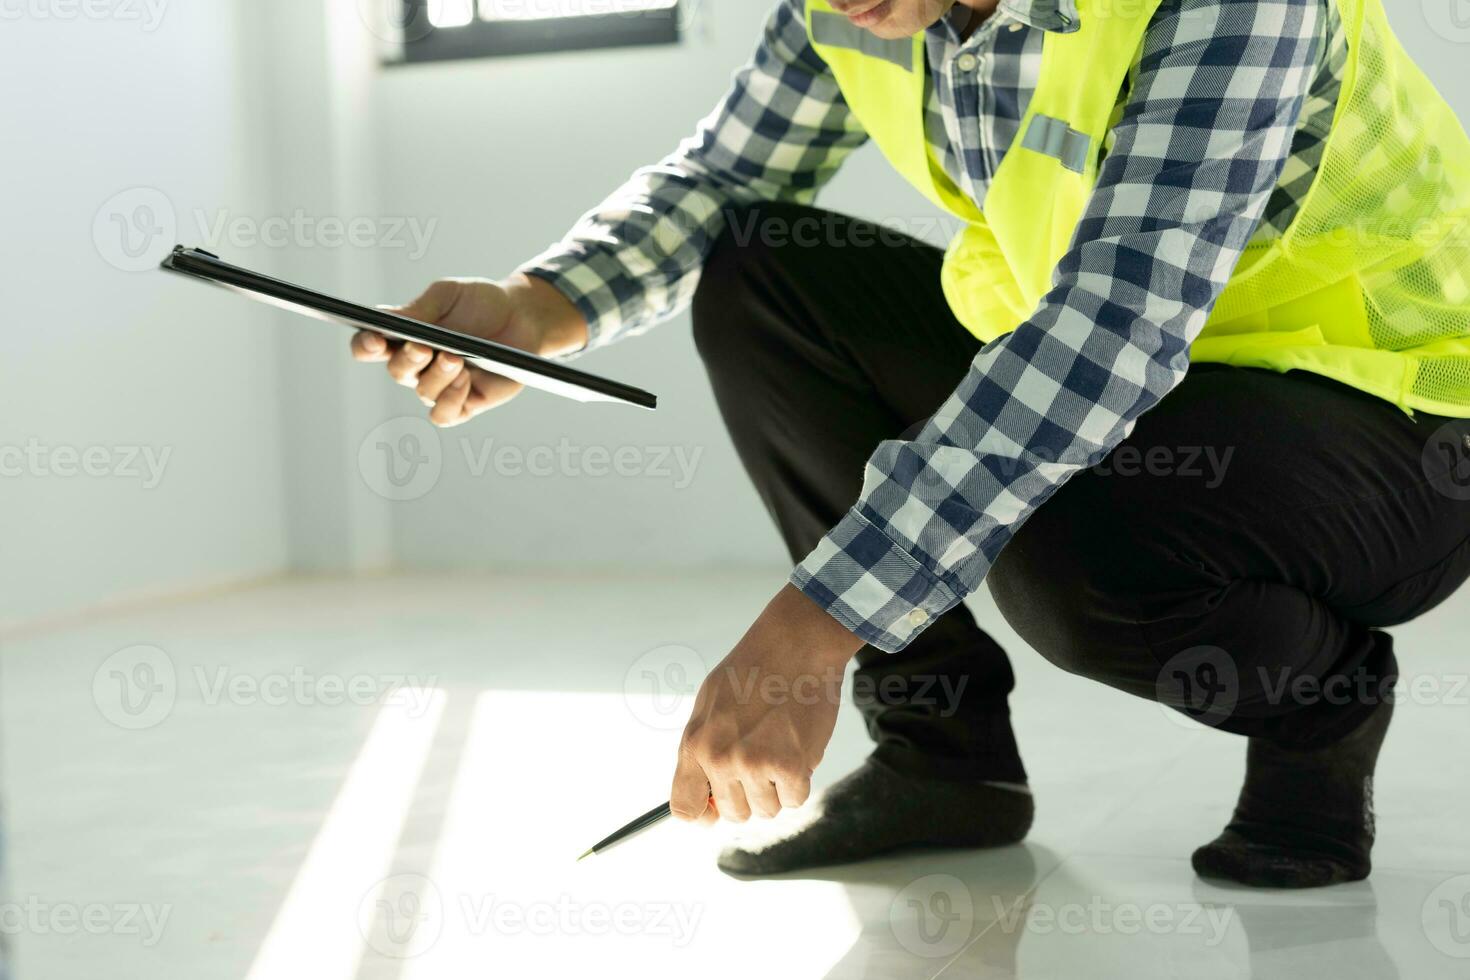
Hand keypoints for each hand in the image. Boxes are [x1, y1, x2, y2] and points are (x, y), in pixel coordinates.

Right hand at [350, 273, 587, 427]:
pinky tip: (464, 381)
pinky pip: (445, 414)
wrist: (522, 317)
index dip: (365, 345)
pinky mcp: (465, 403)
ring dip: (436, 376)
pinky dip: (450, 400)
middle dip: (407, 360)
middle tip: (423, 347)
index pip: (369, 346)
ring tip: (455, 358)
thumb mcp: (448, 295)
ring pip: (423, 392)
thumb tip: (390, 320)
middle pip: (396, 370)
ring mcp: (440, 386)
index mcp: (404, 336)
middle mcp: (417, 365)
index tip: (374, 339)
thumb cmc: (480, 303)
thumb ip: (420, 308)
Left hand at [670, 584, 864, 824]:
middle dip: (750, 796)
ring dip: (777, 788)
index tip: (716, 810)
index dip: (704, 815)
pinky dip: (800, 781)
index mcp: (695, 744)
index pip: (686, 808)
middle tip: (762, 762)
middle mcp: (720, 760)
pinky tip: (797, 748)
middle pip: (734, 814)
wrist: (794, 645)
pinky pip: (795, 799)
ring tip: (780, 747)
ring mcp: (755, 765)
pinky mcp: (791, 766)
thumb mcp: (709, 705)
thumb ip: (703, 751)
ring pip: (767, 810)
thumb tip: (706, 794)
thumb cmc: (754, 670)